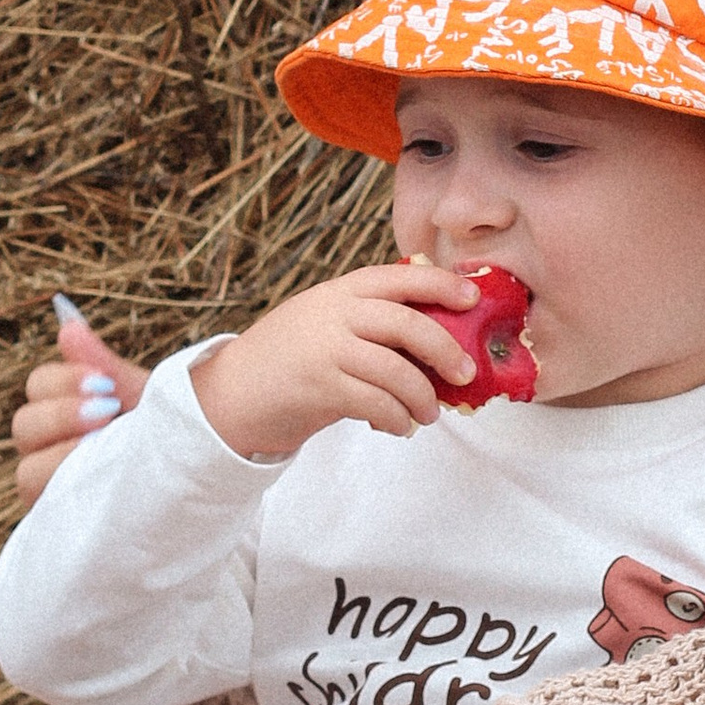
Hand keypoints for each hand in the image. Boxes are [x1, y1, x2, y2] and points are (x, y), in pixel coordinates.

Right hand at [11, 308, 147, 506]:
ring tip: (104, 447)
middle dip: (63, 415)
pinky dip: (69, 492)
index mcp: (61, 414)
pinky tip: (103, 480)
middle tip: (108, 411)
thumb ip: (102, 366)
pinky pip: (47, 510)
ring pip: (27, 472)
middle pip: (24, 426)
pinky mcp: (62, 521)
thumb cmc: (158, 435)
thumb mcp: (137, 398)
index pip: (38, 387)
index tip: (104, 383)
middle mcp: (46, 450)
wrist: (190, 476)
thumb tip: (67, 323)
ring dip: (63, 457)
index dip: (63, 381)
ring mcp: (51, 489)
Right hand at [190, 263, 484, 460]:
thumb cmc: (289, 360)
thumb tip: (437, 340)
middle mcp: (333, 314)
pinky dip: (396, 419)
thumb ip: (368, 320)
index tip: (473, 297)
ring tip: (428, 414)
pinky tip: (398, 427)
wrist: (231, 394)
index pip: (399, 277)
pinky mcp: (319, 388)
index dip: (441, 284)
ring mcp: (325, 350)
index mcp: (340, 291)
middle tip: (464, 373)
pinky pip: (376, 404)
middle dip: (444, 350)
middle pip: (407, 324)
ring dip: (422, 398)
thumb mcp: (324, 322)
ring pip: (396, 371)